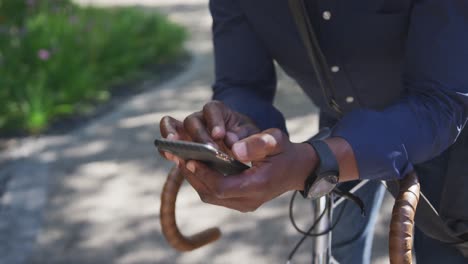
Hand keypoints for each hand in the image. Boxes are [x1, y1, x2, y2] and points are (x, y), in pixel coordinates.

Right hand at [159, 101, 259, 160]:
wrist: (242, 147)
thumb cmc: (249, 140)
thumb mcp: (257, 137)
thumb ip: (251, 139)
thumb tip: (233, 145)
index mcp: (219, 112)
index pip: (212, 109)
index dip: (214, 121)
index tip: (220, 135)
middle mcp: (201, 118)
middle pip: (192, 121)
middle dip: (199, 136)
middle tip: (208, 150)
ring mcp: (188, 131)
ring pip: (173, 126)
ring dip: (174, 138)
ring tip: (177, 152)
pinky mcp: (181, 144)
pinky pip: (168, 143)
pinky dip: (167, 149)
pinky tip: (171, 158)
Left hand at [178, 128, 317, 211]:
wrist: (298, 169)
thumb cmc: (285, 153)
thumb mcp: (276, 142)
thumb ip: (257, 144)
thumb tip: (235, 148)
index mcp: (257, 186)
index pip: (222, 187)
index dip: (204, 174)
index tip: (190, 158)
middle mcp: (249, 200)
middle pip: (211, 194)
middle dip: (193, 175)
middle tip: (177, 156)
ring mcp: (244, 203)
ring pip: (211, 196)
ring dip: (195, 178)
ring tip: (181, 159)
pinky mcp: (241, 201)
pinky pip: (216, 194)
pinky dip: (203, 180)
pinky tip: (195, 164)